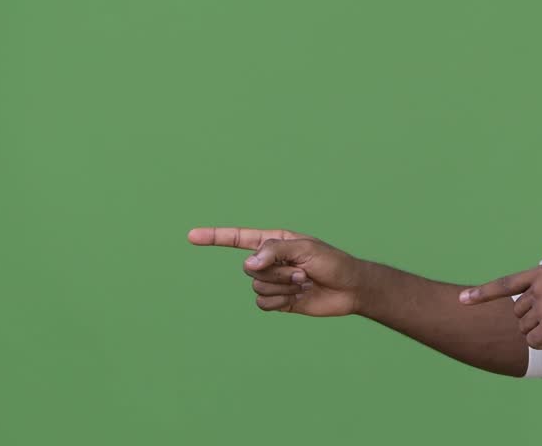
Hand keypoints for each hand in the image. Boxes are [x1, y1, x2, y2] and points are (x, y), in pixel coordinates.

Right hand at [187, 227, 363, 316]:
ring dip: (283, 287)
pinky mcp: (278, 300)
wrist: (349, 288)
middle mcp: (269, 261)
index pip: (238, 238)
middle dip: (278, 272)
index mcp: (274, 242)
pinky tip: (300, 296)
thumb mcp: (305, 249)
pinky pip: (263, 304)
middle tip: (303, 270)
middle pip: (251, 269)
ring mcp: (272, 281)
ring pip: (257, 287)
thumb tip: (247, 264)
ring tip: (304, 282)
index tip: (191, 236)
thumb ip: (275, 252)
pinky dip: (281, 301)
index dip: (214, 237)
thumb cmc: (332, 262)